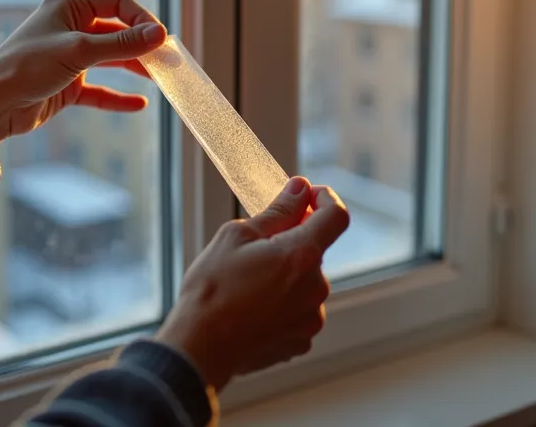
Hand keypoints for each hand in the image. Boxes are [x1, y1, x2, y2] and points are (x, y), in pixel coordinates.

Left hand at [0, 0, 166, 146]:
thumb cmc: (26, 67)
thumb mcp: (79, 51)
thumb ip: (121, 44)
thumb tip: (159, 34)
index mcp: (69, 6)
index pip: (117, 3)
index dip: (142, 18)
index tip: (162, 38)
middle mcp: (70, 27)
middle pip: (118, 31)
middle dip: (143, 44)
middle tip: (168, 60)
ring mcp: (69, 56)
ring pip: (111, 58)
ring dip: (135, 67)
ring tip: (160, 78)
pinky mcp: (66, 84)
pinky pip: (99, 89)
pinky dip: (117, 96)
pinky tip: (139, 104)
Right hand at [155, 177, 350, 390]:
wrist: (199, 346)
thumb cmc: (212, 289)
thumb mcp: (237, 236)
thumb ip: (278, 211)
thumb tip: (300, 189)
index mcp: (302, 255)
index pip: (336, 216)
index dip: (324, 200)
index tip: (307, 197)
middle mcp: (315, 288)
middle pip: (313, 252)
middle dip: (290, 244)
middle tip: (253, 250)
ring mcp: (310, 317)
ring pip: (305, 283)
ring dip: (285, 276)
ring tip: (246, 286)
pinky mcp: (301, 341)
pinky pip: (298, 311)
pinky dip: (282, 304)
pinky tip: (252, 309)